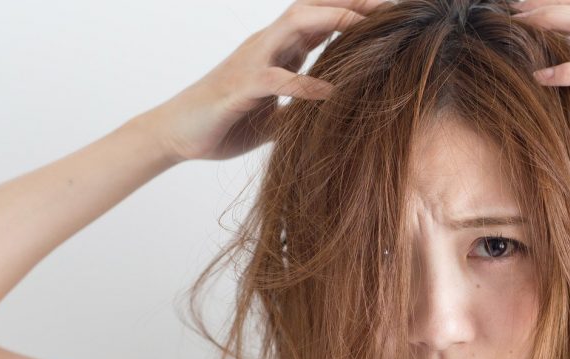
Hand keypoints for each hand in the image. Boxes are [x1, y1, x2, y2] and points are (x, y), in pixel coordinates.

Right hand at [139, 0, 389, 162]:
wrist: (176, 134)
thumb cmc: (224, 123)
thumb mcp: (274, 117)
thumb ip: (302, 109)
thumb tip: (333, 118)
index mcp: (277, 49)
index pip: (320, 17)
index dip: (353, 10)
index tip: (393, 12)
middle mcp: (266, 45)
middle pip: (312, 7)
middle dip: (351, 3)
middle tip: (392, 7)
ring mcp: (251, 61)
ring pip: (294, 25)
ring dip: (333, 22)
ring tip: (368, 29)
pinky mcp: (239, 87)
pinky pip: (275, 78)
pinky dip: (304, 84)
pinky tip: (330, 92)